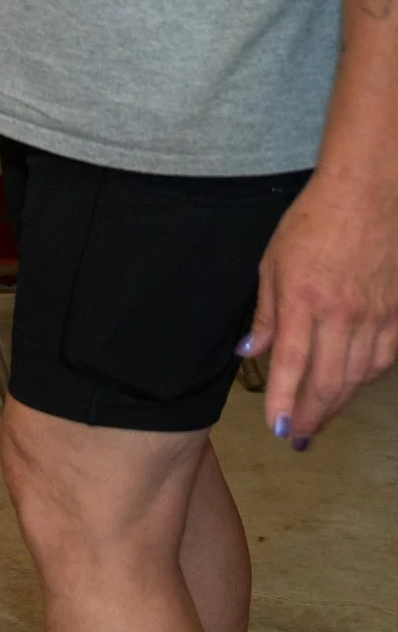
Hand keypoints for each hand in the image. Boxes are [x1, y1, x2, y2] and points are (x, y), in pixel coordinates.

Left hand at [244, 172, 397, 445]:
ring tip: (317, 419)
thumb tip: (248, 354)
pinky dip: (365, 379)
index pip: (291, 364)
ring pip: (359, 375)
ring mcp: (377, 315)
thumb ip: (264, 314)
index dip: (284, 401)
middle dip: (311, 414)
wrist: (369, 194)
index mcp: (305, 300)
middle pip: (329, 380)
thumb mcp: (272, 263)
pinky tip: (350, 388)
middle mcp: (344, 314)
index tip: (276, 428)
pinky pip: (384, 358)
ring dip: (337, 403)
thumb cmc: (312, 222)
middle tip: (296, 437)